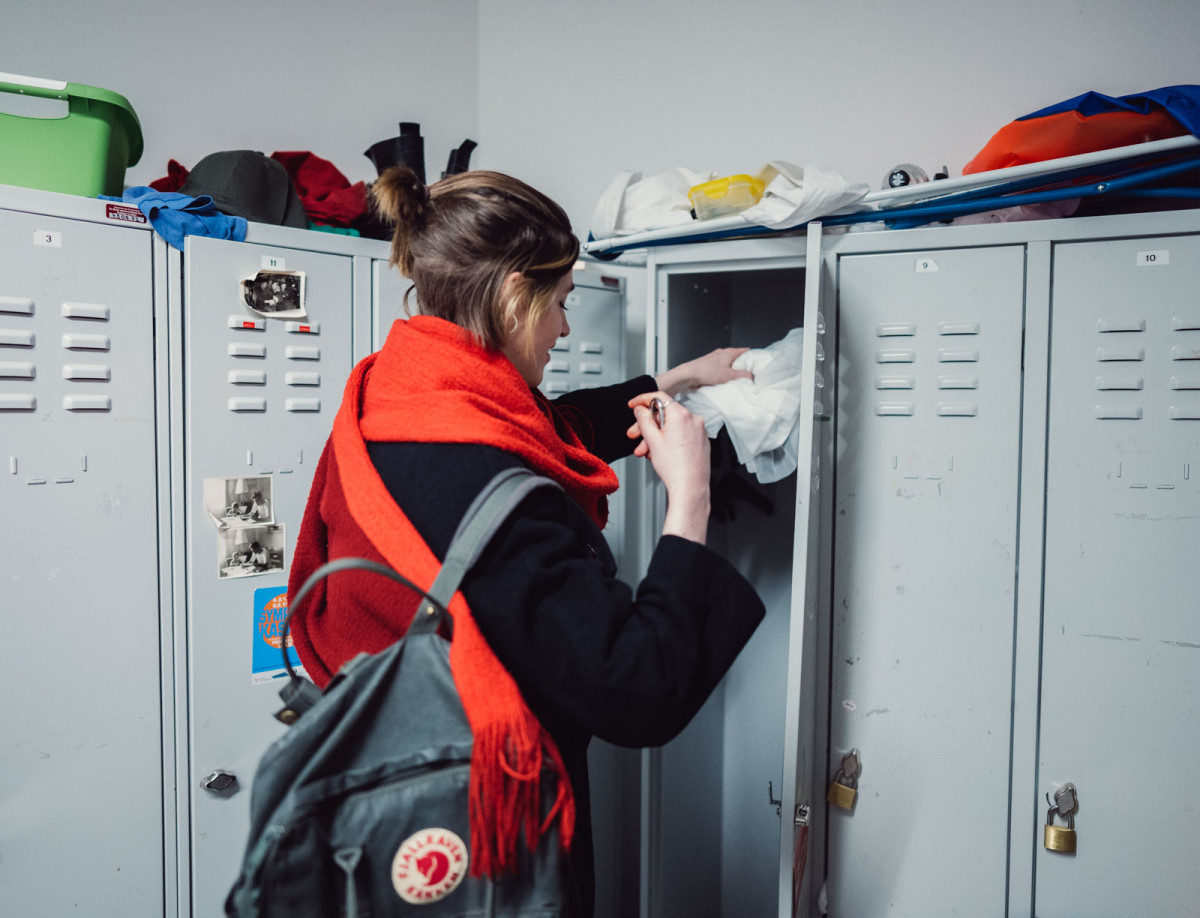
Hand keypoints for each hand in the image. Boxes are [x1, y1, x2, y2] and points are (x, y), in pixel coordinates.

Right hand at [627, 391, 710, 543]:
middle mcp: (693, 419)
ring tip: (644, 452)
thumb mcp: (652, 440)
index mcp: (681, 414)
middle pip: (664, 415)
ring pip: (671, 427)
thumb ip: (644, 419)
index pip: (658, 398)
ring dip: (655, 438)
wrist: (690, 488)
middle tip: (633, 435)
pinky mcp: (701, 441)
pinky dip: (667, 442)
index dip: (642, 400)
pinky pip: (680, 435)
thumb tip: (640, 409)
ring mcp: (699, 430)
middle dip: (646, 426)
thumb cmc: (674, 467)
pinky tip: (658, 454)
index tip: (633, 405)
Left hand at [654, 347, 752, 396]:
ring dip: (734, 371)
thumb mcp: (729, 375)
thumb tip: (753, 377)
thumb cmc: (707, 372)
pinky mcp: (709, 365)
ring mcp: (715, 358)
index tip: (759, 365)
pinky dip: (725, 373)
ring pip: (729, 363)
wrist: (688, 375)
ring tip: (738, 380)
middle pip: (738, 358)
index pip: (746, 351)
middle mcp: (722, 353)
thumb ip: (744, 375)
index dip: (754, 357)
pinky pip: (722, 368)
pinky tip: (725, 381)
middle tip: (750, 375)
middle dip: (744, 366)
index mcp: (729, 352)